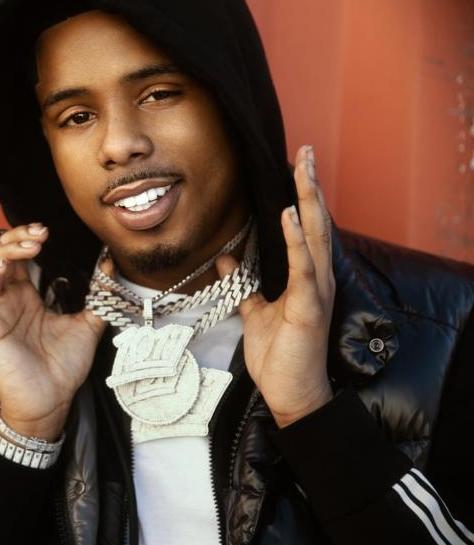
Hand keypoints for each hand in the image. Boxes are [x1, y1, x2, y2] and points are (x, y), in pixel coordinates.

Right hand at [0, 223, 106, 440]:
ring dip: (2, 252)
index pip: (17, 256)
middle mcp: (6, 300)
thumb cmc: (63, 368)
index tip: (46, 231)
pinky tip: (0, 269)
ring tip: (28, 248)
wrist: (52, 403)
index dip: (26, 238)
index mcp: (25, 297)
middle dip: (15, 238)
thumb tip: (112, 266)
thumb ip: (99, 297)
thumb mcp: (87, 326)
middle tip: (39, 234)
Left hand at [217, 145, 334, 427]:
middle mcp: (317, 278)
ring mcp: (316, 291)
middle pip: (315, 223)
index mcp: (306, 278)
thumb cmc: (280, 355)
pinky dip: (295, 240)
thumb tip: (227, 258)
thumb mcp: (256, 311)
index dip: (302, 196)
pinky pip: (304, 268)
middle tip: (306, 151)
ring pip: (314, 236)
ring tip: (303, 169)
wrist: (292, 393)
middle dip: (310, 185)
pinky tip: (289, 215)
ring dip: (308, 201)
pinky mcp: (308, 307)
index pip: (305, 228)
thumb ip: (244, 284)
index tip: (295, 166)